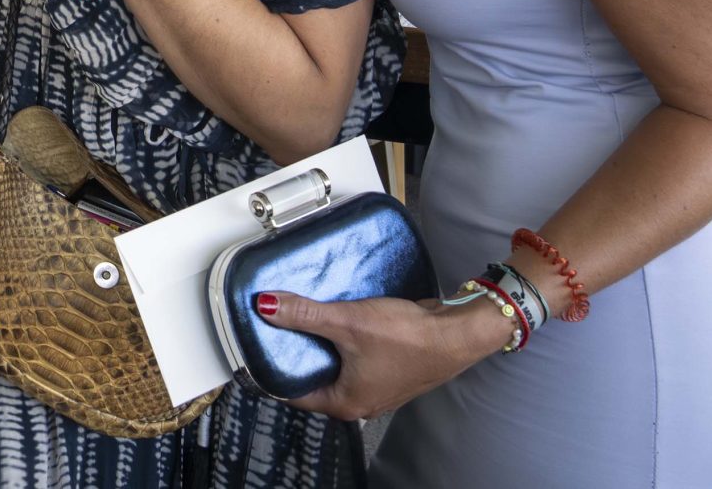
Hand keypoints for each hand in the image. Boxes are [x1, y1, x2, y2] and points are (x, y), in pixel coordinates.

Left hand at [257, 292, 507, 420]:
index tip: (254, 347)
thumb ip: (305, 315)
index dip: (269, 369)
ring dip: (320, 344)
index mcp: (344, 404)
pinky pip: (354, 357)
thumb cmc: (409, 338)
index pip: (291, 393)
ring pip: (335, 367)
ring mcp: (376, 387)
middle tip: (274, 326)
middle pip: (313, 378)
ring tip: (302, 316)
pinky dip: (342, 340)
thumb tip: (265, 307)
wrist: (457, 333)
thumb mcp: (348, 322)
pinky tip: (336, 317)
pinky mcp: (389, 369)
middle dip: (295, 353)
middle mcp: (359, 402)